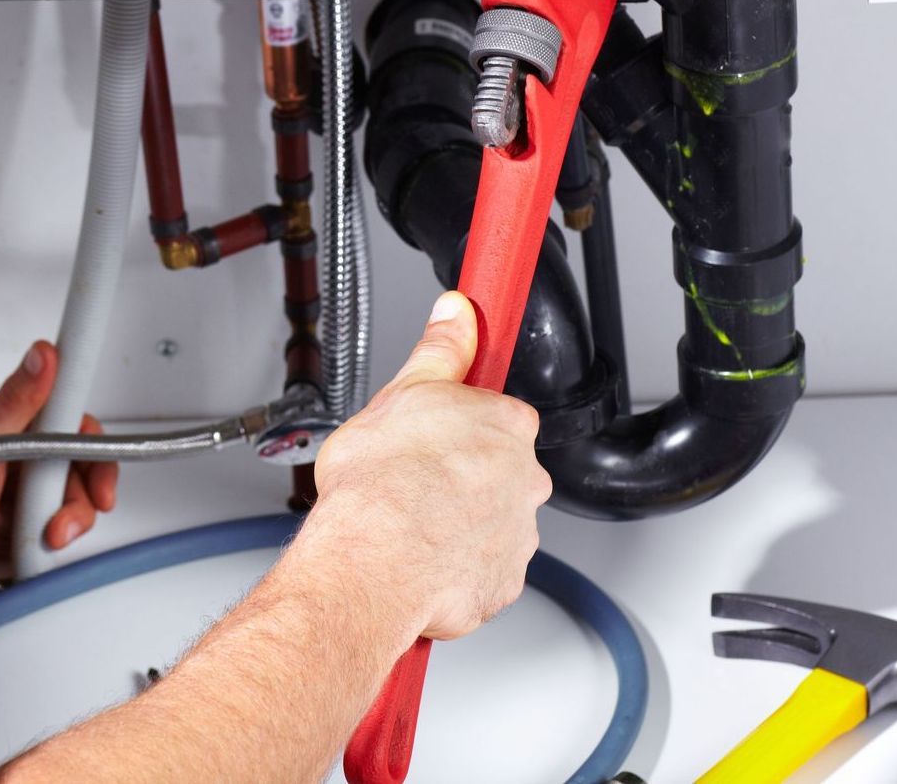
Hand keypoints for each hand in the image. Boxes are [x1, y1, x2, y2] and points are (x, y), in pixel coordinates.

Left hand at [0, 341, 118, 595]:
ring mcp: (28, 490)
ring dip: (55, 525)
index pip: (74, 423)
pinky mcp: (28, 521)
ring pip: (74, 503)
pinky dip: (40, 540)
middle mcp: (26, 455)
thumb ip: (15, 400)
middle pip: (82, 469)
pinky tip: (10, 539)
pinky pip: (59, 528)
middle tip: (60, 522)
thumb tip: (41, 355)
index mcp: (17, 425)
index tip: (101, 473)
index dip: (94, 447)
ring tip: (18, 531)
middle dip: (78, 501)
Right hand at [313, 291, 551, 640]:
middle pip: (496, 468)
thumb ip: (442, 348)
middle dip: (459, 473)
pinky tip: (420, 554)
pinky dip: (455, 564)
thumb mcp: (406, 390)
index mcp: (508, 426)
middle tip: (414, 477)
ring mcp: (517, 533)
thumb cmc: (381, 484)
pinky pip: (481, 567)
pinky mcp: (502, 584)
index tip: (437, 434)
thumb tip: (457, 312)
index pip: (496, 414)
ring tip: (410, 520)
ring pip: (488, 520)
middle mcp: (526, 478)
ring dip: (458, 521)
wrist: (371, 563)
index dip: (458, 424)